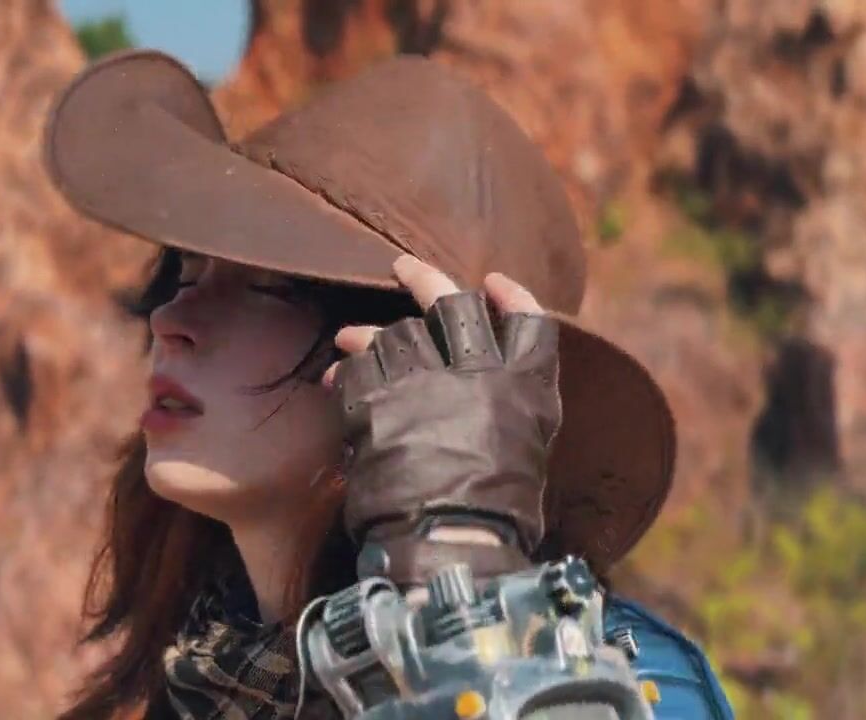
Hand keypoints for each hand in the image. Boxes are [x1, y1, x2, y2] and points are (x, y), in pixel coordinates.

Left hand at [323, 255, 560, 586]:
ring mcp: (424, 380)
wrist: (448, 547)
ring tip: (352, 336)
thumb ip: (507, 410)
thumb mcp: (525, 455)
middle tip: (404, 266)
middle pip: (453, 304)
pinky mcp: (376, 400)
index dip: (512, 296)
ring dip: (372, 333)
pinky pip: (356, 367)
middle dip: (426, 279)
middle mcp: (478, 370)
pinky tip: (338, 376)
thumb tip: (487, 394)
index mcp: (525, 386)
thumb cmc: (492, 519)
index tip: (493, 282)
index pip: (528, 321)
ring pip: (396, 332)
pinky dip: (346, 370)